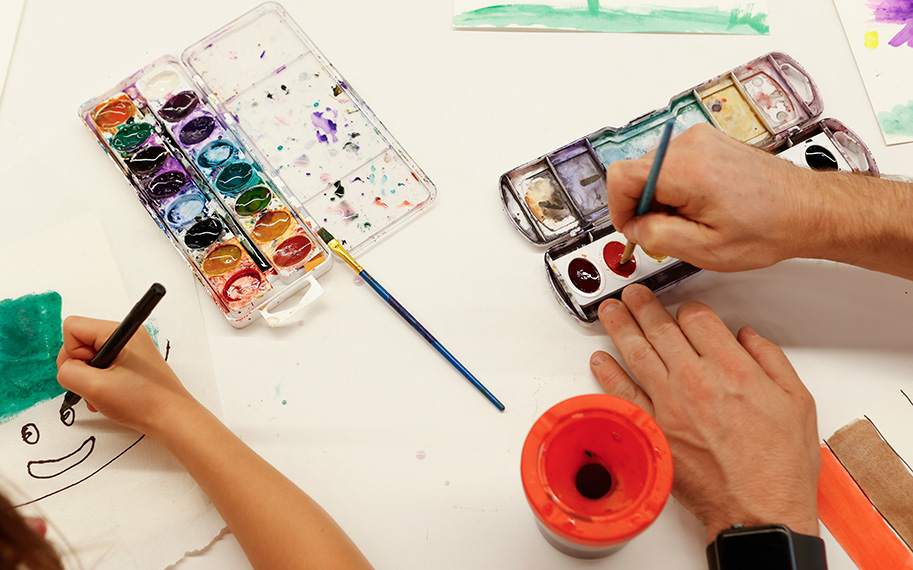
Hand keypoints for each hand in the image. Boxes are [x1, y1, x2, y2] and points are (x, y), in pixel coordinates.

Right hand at [56, 315, 199, 438]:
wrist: (171, 419)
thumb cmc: (142, 401)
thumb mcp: (95, 387)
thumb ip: (69, 372)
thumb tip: (66, 368)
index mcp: (121, 332)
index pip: (73, 327)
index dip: (72, 352)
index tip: (89, 372)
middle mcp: (126, 335)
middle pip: (80, 342)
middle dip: (81, 367)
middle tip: (96, 386)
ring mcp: (130, 349)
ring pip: (90, 357)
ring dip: (89, 379)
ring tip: (104, 395)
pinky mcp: (132, 363)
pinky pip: (103, 366)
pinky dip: (99, 382)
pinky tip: (108, 397)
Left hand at [589, 284, 819, 541]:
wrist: (758, 510)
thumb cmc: (779, 465)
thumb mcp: (797, 401)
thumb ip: (770, 360)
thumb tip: (748, 337)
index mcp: (732, 367)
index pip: (698, 319)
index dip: (688, 309)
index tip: (684, 310)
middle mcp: (695, 379)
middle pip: (661, 328)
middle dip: (644, 306)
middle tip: (632, 294)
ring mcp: (670, 403)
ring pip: (637, 352)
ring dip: (620, 326)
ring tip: (610, 310)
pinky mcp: (653, 427)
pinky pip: (622, 392)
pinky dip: (607, 372)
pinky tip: (600, 358)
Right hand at [606, 123, 817, 271]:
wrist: (807, 209)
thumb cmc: (770, 227)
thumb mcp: (705, 248)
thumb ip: (658, 236)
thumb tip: (634, 227)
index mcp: (685, 169)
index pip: (621, 177)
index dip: (618, 208)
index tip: (631, 228)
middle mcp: (690, 145)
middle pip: (636, 172)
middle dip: (642, 206)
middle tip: (667, 232)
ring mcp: (701, 139)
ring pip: (653, 168)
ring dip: (661, 198)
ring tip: (691, 220)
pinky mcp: (709, 143)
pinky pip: (673, 163)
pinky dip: (676, 187)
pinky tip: (700, 207)